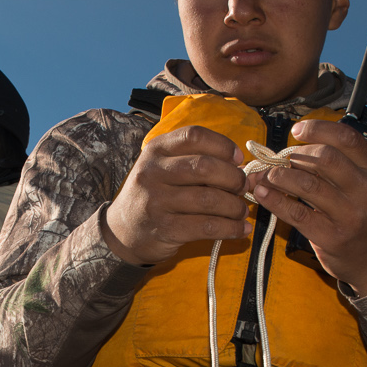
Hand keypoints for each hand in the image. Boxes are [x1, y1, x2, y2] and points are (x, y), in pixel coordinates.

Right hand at [102, 125, 251, 265]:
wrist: (123, 230)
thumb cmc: (155, 195)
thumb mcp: (164, 168)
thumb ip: (194, 160)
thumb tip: (240, 166)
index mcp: (156, 150)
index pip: (194, 135)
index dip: (222, 145)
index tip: (238, 159)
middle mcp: (153, 172)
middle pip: (204, 167)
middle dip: (233, 178)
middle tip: (243, 187)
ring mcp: (156, 201)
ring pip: (208, 199)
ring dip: (234, 206)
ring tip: (242, 210)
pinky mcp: (165, 228)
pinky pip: (207, 227)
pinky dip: (230, 228)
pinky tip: (241, 229)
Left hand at [242, 119, 366, 295]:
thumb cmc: (364, 215)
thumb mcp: (364, 184)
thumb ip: (339, 164)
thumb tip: (292, 148)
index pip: (347, 138)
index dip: (318, 129)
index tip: (297, 130)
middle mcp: (366, 190)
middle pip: (325, 158)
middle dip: (295, 155)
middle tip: (279, 159)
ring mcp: (350, 215)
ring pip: (307, 186)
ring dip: (279, 176)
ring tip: (265, 175)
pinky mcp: (331, 236)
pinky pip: (297, 214)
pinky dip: (275, 201)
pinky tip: (263, 193)